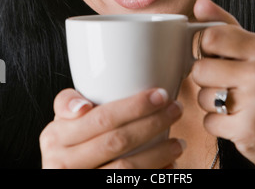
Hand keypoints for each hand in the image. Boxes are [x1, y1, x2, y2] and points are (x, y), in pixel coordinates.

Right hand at [40, 87, 184, 168]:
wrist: (64, 174)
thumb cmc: (66, 147)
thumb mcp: (61, 125)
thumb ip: (67, 104)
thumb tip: (83, 106)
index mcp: (55, 137)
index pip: (101, 118)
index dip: (134, 106)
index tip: (160, 94)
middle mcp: (63, 164)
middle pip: (117, 141)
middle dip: (153, 123)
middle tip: (175, 109)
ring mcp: (82, 181)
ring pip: (126, 169)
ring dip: (158, 154)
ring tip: (178, 142)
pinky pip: (130, 185)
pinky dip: (154, 174)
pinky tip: (168, 166)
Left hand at [192, 0, 254, 168]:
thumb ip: (225, 26)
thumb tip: (200, 1)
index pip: (211, 36)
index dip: (206, 49)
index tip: (216, 57)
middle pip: (200, 68)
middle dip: (206, 80)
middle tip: (226, 85)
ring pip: (202, 97)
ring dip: (211, 104)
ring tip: (234, 105)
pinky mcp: (249, 128)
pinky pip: (209, 122)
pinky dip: (217, 125)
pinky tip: (236, 122)